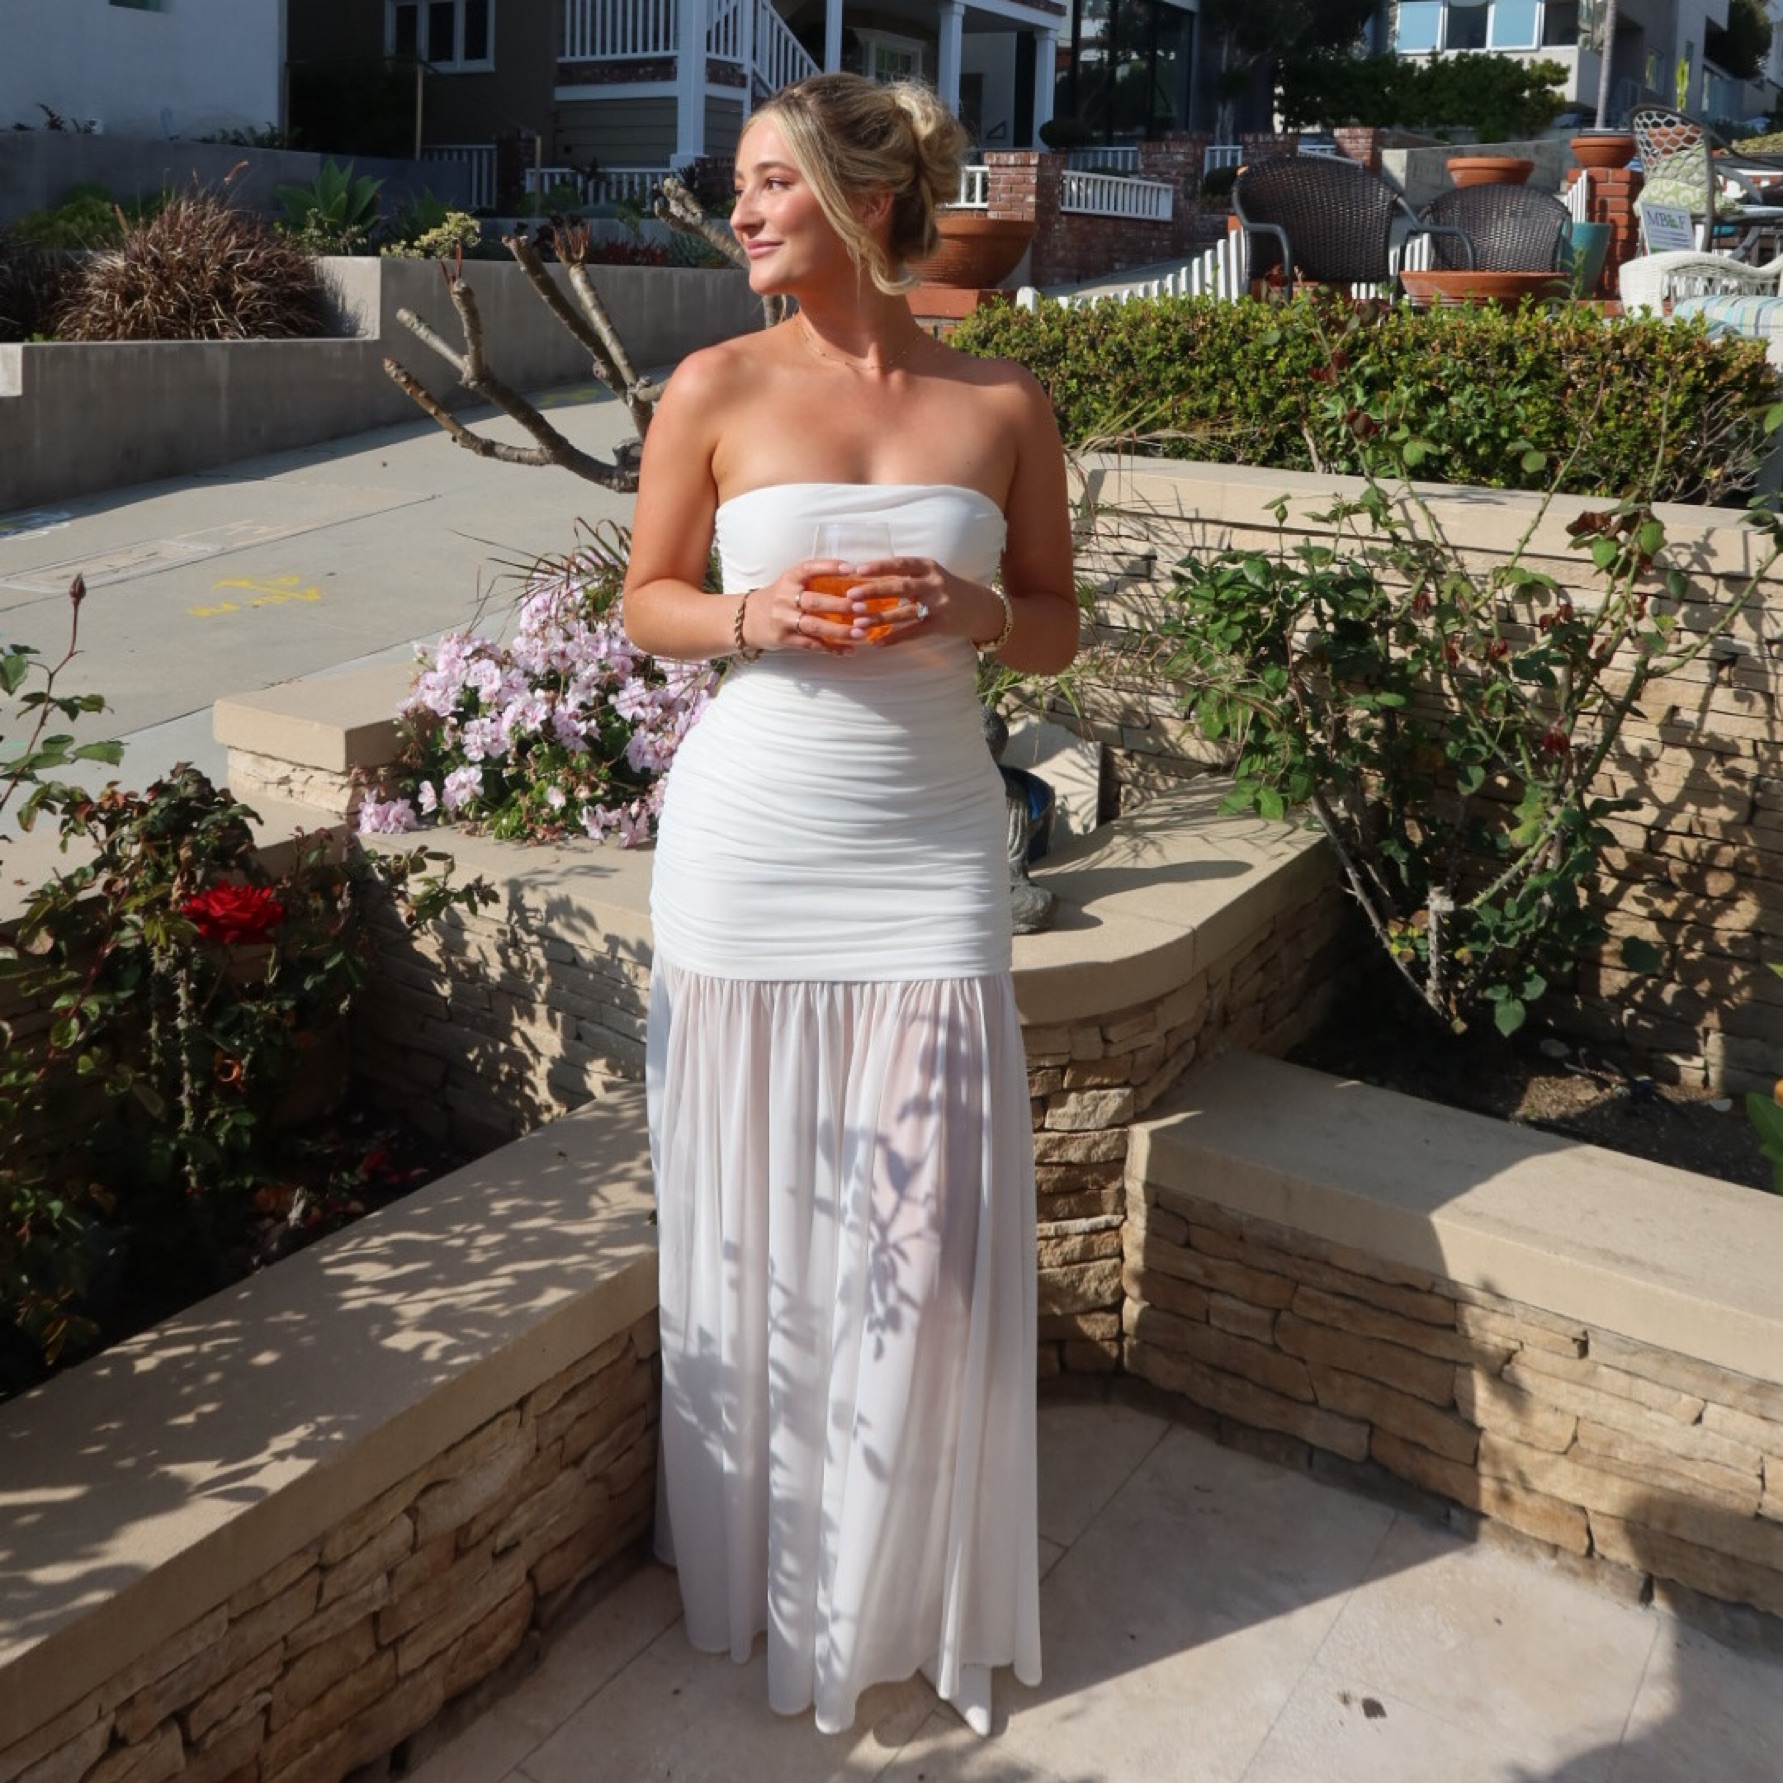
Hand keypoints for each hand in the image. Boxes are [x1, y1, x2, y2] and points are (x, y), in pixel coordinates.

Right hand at [737, 559, 862, 655]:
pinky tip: (850, 650)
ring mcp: (783, 619)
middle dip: (840, 605)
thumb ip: (814, 580)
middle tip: (863, 608)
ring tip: (861, 633)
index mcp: (789, 579)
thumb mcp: (789, 583)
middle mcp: (785, 598)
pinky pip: (811, 644)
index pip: (810, 568)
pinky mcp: (784, 639)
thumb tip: (853, 579)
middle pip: (815, 601)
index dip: (831, 567)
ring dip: (839, 630)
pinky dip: (832, 648)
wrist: (745, 619)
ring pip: (814, 625)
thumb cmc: (777, 599)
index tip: (852, 569)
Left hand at [828, 556, 1004, 648]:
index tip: (858, 570)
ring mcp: (938, 605)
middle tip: (851, 596)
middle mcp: (934, 583)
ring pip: (904, 612)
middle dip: (874, 591)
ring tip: (858, 622)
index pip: (900, 563)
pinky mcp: (940, 624)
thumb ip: (906, 574)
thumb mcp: (930, 574)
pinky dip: (895, 638)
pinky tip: (877, 642)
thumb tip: (869, 577)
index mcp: (928, 566)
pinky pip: (913, 632)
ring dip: (879, 617)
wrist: (979, 607)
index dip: (879, 566)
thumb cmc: (946, 588)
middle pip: (900, 586)